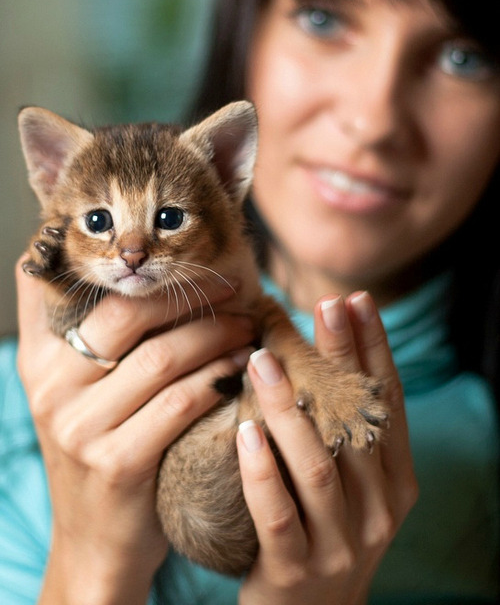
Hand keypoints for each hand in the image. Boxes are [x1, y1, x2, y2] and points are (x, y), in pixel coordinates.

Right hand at [15, 258, 253, 604]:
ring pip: (163, 356)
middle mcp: (53, 388)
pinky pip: (181, 402)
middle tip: (231, 287)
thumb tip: (137, 273)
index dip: (114, 259)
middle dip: (188, 294)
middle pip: (127, 314)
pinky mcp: (118, 463)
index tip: (169, 248)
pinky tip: (242, 366)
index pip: (56, 286)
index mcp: (40, 360)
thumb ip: (91, 337)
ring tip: (248, 323)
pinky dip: (219, 376)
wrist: (95, 539)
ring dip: (216, 334)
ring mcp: (81, 427)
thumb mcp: (77, 393)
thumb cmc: (100, 449)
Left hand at [236, 291, 417, 604]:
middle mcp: (379, 509)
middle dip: (340, 361)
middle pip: (357, 423)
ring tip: (262, 359)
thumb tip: (314, 352)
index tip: (356, 302)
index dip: (374, 349)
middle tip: (321, 306)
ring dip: (290, 408)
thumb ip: (340, 430)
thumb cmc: (322, 532)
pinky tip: (244, 431)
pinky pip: (278, 514)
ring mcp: (341, 543)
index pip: (389, 403)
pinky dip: (262, 471)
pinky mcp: (297, 571)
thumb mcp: (346, 484)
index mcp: (395, 482)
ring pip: (318, 464)